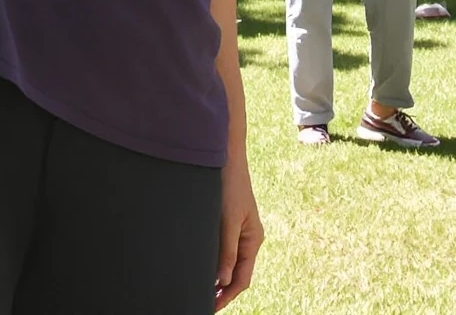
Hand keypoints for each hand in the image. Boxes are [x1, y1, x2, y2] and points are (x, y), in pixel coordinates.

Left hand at [214, 156, 262, 310]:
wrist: (227, 156)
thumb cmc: (230, 185)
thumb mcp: (229, 219)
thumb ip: (227, 250)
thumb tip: (222, 281)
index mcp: (253, 240)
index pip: (242, 278)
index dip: (228, 295)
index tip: (212, 306)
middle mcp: (248, 238)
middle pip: (237, 273)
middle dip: (223, 290)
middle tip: (204, 302)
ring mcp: (239, 231)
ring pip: (230, 263)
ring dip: (218, 277)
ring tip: (202, 290)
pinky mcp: (229, 223)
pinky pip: (225, 250)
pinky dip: (216, 262)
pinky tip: (203, 266)